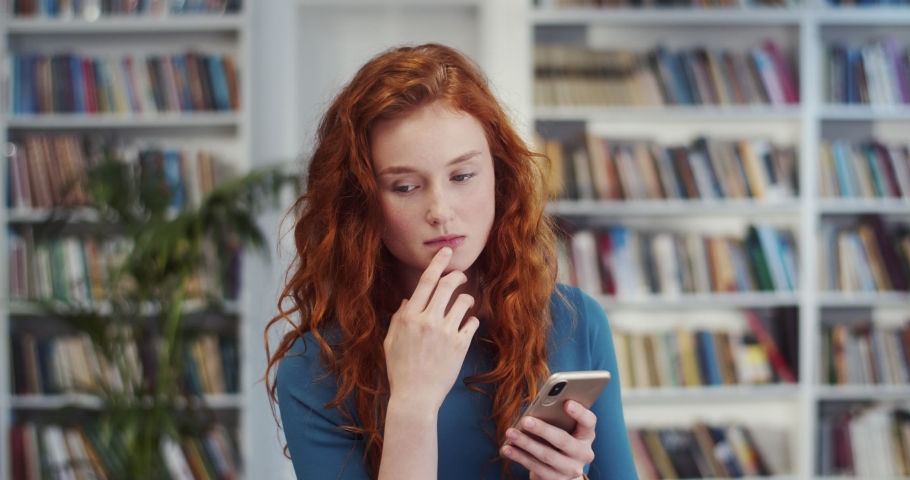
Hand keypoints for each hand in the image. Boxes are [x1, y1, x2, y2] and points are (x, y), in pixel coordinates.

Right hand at [383, 247, 480, 412]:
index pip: (426, 281)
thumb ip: (398, 318)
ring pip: (463, 302)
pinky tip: (467, 324)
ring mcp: (446, 332)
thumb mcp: (390, 341)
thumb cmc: (400, 370)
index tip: (446, 252)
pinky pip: (472, 323)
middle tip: (461, 275)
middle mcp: (428, 320)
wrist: (415, 397)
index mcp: (409, 317)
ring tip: (465, 303)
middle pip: (447, 285)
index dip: (438, 263)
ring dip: (466, 299)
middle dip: (457, 275)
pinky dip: (471, 320)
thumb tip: (407, 300)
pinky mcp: (460, 345)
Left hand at [500, 400, 595, 479]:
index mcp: (586, 435)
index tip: (567, 402)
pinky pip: (536, 467)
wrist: (563, 471)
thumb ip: (558, 417)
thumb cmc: (561, 440)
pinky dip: (520, 457)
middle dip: (543, 430)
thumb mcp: (565, 428)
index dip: (579, 412)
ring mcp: (571, 469)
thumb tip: (537, 407)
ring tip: (510, 433)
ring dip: (526, 443)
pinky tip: (508, 448)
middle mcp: (583, 453)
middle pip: (563, 441)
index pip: (589, 422)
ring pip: (547, 455)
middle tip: (525, 421)